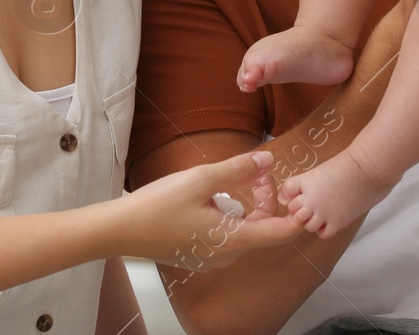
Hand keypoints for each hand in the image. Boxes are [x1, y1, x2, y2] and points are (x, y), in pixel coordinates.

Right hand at [118, 151, 302, 268]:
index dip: (296, 214)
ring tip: (232, 179)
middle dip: (266, 198)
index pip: (280, 233)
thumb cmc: (158, 205)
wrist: (121, 230)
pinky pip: (227, 235)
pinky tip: (213, 197)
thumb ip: (238, 170)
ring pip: (244, 231)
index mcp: (232, 240)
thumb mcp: (201, 179)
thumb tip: (267, 160)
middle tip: (255, 171)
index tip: (297, 193)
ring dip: (247, 205)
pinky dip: (230, 215)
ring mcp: (212, 258)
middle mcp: (226, 256)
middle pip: (263, 229)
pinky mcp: (199, 254)